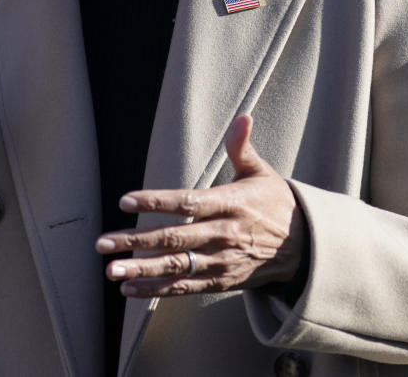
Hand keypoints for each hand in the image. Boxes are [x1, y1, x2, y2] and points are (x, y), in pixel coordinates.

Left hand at [95, 114, 307, 297]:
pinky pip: (185, 288)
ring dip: (141, 269)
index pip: (188, 202)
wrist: (304, 248)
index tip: (125, 201)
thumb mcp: (262, 173)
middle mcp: (224, 235)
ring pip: (176, 267)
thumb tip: (243, 117)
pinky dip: (156, 290)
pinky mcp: (220, 281)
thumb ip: (243, 148)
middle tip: (103, 243)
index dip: (156, 201)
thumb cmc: (275, 203)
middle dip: (136, 241)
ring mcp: (221, 261)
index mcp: (231, 204)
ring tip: (110, 270)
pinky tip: (129, 288)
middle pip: (174, 239)